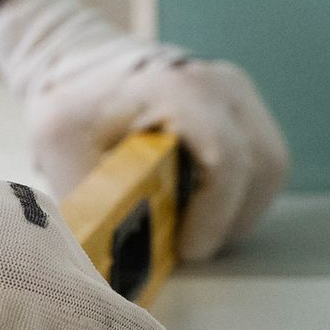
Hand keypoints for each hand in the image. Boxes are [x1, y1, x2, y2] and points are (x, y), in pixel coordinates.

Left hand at [0, 0, 288, 261]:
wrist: (81, 61)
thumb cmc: (71, 105)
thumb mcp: (60, 148)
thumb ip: (86, 199)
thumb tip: (103, 267)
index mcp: (178, 89)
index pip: (225, 158)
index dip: (214, 214)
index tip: (186, 249)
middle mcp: (221, 84)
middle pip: (259, 168)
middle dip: (228, 220)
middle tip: (187, 247)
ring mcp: (239, 93)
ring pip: (269, 168)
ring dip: (238, 210)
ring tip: (194, 228)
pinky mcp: (245, 107)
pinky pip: (264, 161)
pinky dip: (240, 194)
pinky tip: (202, 205)